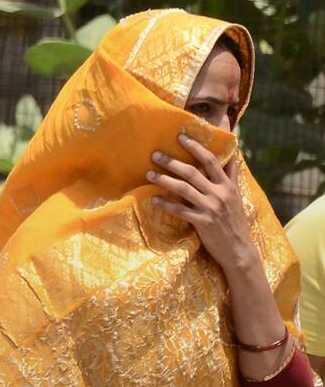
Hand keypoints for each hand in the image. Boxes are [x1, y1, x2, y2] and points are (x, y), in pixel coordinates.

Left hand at [147, 134, 257, 271]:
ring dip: (164, 180)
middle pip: (192, 172)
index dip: (195, 147)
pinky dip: (165, 204)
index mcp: (227, 185)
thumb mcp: (236, 195)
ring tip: (148, 174)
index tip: (180, 136)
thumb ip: (231, 175)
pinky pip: (180, 210)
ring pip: (183, 189)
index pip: (211, 160)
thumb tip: (232, 154)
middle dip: (172, 161)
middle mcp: (219, 193)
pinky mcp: (202, 223)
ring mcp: (210, 208)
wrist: (239, 249)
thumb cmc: (234, 220)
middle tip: (155, 154)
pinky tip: (153, 199)